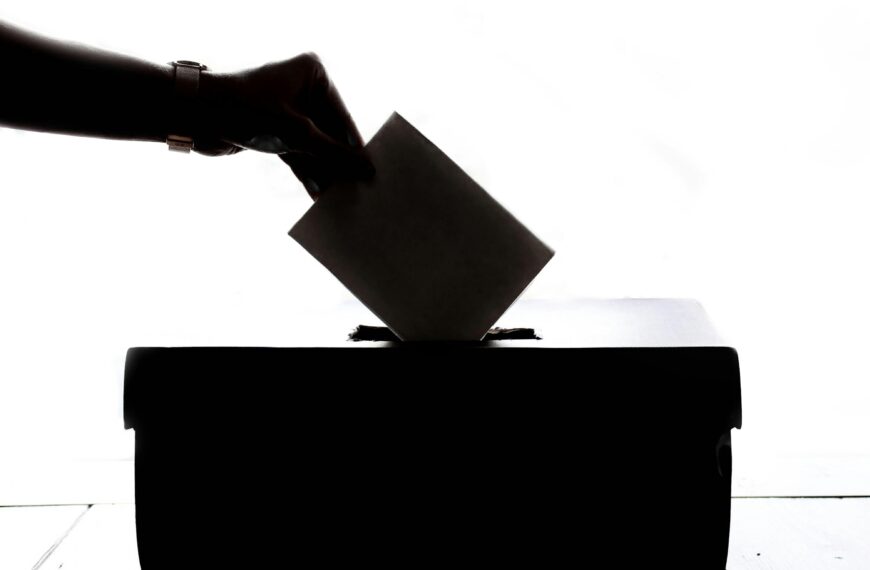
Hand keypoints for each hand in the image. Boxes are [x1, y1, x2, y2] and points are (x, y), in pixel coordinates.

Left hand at [196, 53, 372, 198]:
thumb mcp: (297, 135)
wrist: (194, 115)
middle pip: (330, 133)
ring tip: (340, 197)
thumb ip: (333, 154)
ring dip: (324, 171)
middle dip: (339, 163)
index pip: (343, 116)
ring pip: (315, 146)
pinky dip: (306, 171)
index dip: (355, 147)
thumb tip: (366, 170)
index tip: (371, 173)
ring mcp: (288, 110)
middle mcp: (302, 88)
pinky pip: (298, 153)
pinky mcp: (274, 130)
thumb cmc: (246, 111)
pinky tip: (318, 194)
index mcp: (313, 74)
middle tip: (357, 189)